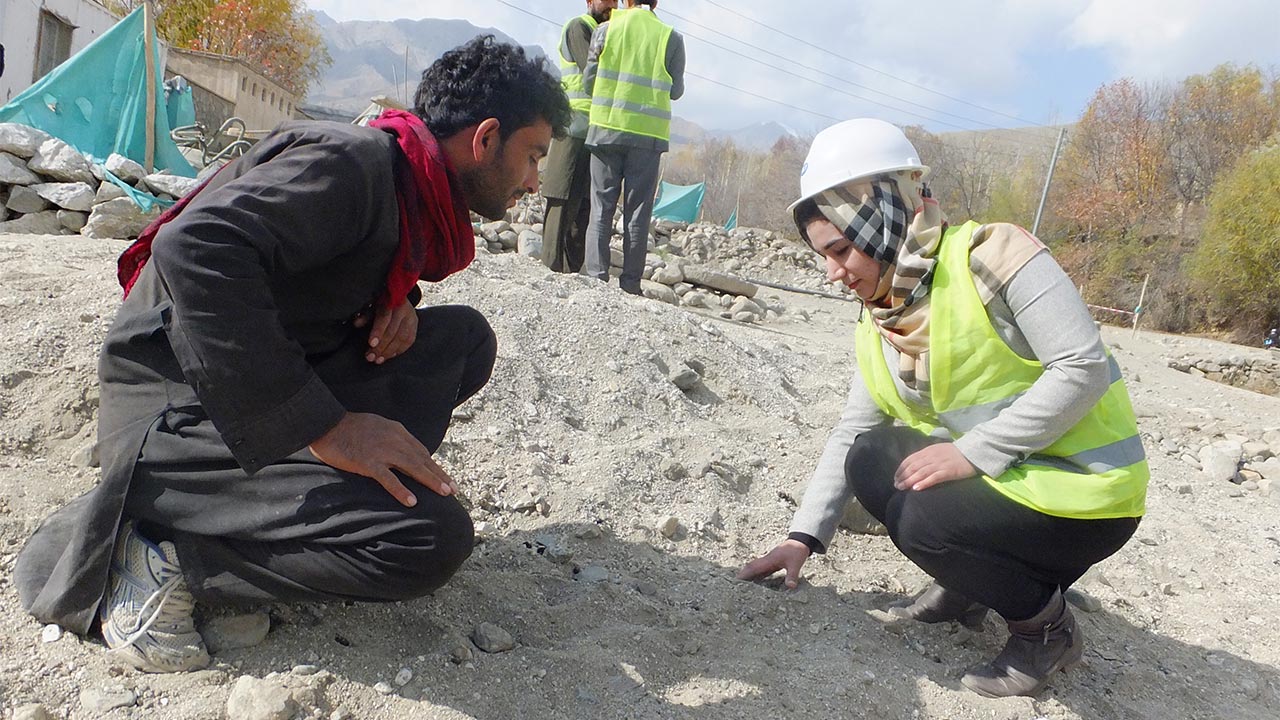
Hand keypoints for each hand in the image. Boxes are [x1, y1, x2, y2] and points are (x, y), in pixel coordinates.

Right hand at [308, 411, 454, 506]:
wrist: (326, 423)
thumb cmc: (349, 428)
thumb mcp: (377, 427)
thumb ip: (391, 438)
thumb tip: (403, 452)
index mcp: (397, 431)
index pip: (421, 451)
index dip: (434, 465)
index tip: (444, 478)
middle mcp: (394, 439)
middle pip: (422, 459)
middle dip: (439, 475)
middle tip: (453, 489)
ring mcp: (382, 450)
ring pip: (412, 466)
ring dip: (430, 480)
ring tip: (443, 493)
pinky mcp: (367, 461)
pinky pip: (387, 478)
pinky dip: (400, 490)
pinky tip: (411, 501)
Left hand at [353, 298, 417, 363]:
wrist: (400, 295)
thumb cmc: (382, 302)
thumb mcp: (372, 304)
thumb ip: (365, 315)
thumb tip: (356, 324)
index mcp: (391, 301)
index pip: (385, 318)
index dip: (378, 332)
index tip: (371, 344)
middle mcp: (404, 310)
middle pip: (393, 332)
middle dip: (381, 347)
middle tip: (371, 357)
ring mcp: (412, 319)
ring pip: (402, 338)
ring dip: (389, 351)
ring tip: (378, 360)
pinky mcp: (415, 326)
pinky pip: (409, 341)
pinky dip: (399, 350)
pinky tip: (390, 356)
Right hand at [737, 539, 810, 588]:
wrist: (800, 541)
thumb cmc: (797, 552)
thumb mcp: (796, 564)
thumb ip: (792, 575)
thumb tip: (790, 587)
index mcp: (769, 560)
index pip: (754, 567)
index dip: (744, 574)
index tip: (736, 580)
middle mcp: (767, 560)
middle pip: (751, 567)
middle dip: (742, 574)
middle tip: (734, 583)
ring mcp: (769, 560)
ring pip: (755, 567)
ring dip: (748, 573)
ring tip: (741, 583)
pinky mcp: (772, 562)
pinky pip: (761, 569)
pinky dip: (756, 574)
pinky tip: (755, 580)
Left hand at [893, 442, 977, 491]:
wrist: (972, 452)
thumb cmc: (955, 453)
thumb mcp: (938, 450)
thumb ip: (927, 456)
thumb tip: (914, 465)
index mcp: (928, 451)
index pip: (910, 459)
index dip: (901, 469)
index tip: (896, 477)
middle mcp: (932, 457)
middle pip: (913, 467)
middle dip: (903, 476)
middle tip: (896, 485)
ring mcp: (940, 464)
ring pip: (921, 472)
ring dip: (909, 480)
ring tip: (901, 488)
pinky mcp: (948, 472)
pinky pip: (934, 478)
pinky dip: (924, 482)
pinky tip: (916, 488)